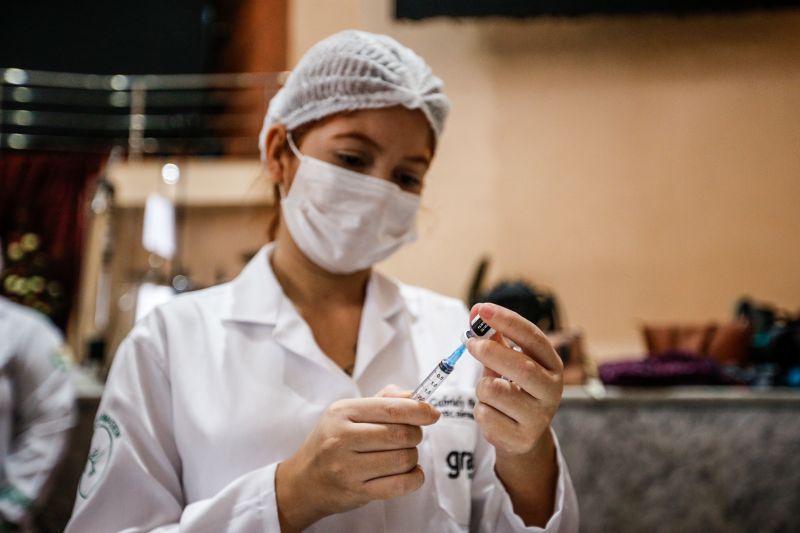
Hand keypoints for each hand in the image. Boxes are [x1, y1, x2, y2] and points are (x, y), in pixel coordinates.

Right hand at [275, 390, 439, 531]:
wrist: (303, 481)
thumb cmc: (331, 443)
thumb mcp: (347, 414)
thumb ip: (382, 401)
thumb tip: (416, 397)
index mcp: (342, 412)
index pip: (390, 408)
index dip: (418, 410)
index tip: (433, 414)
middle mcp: (342, 438)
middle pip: (400, 434)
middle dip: (415, 435)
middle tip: (411, 437)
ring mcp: (347, 467)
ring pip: (403, 459)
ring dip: (412, 457)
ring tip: (402, 456)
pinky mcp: (356, 492)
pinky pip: (400, 485)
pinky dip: (414, 478)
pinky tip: (409, 473)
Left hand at [466, 302, 563, 457]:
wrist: (523, 435)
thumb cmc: (514, 388)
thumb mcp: (510, 361)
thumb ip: (494, 338)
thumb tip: (475, 314)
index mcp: (552, 364)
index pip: (532, 337)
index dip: (507, 321)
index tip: (482, 309)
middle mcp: (552, 390)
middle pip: (520, 367)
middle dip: (489, 351)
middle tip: (470, 343)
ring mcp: (539, 416)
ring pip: (495, 392)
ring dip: (481, 388)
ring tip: (489, 392)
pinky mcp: (522, 438)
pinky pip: (486, 416)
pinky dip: (481, 411)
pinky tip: (493, 414)